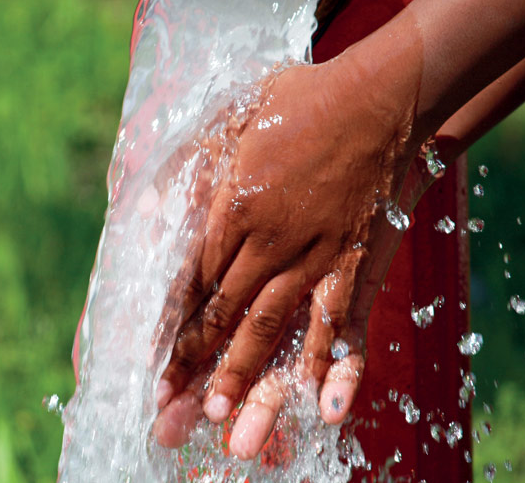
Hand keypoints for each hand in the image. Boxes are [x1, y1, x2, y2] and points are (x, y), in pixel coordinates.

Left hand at [153, 50, 428, 456]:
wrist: (381, 99)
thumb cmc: (299, 104)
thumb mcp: (228, 118)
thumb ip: (186, 164)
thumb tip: (143, 207)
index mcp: (231, 207)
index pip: (190, 282)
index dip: (170, 328)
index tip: (153, 367)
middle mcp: (268, 241)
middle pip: (223, 315)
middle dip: (195, 365)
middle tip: (173, 415)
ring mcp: (314, 255)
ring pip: (272, 328)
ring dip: (248, 378)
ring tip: (227, 424)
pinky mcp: (355, 262)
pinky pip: (343, 322)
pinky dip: (335, 365)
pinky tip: (326, 408)